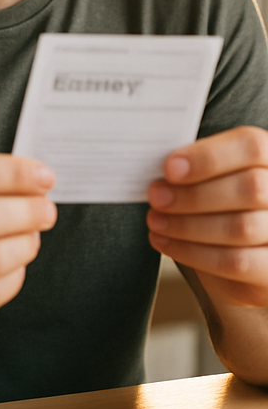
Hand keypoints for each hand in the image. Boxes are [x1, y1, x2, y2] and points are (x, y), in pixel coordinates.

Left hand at [147, 126, 267, 306]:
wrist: (237, 255)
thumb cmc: (217, 203)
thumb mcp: (211, 177)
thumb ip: (196, 166)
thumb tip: (156, 166)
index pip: (252, 146)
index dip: (209, 156)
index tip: (169, 168)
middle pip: (250, 188)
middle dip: (193, 194)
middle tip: (156, 197)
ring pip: (240, 228)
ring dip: (187, 225)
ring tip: (155, 221)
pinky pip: (236, 262)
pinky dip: (193, 253)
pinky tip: (165, 243)